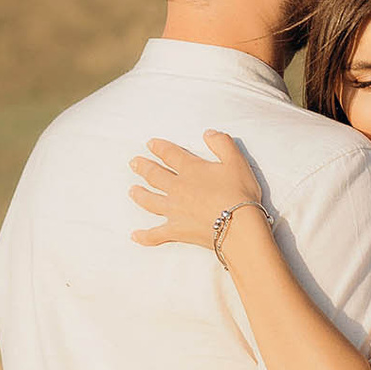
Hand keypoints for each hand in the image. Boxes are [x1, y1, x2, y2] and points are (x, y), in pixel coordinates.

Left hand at [129, 132, 263, 251]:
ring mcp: (174, 210)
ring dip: (139, 195)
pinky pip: (155, 235)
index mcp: (191, 170)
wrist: (238, 225)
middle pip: (155, 175)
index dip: (159, 148)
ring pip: (150, 201)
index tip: (150, 144)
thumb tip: (208, 133)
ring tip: (132, 191)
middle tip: (133, 162)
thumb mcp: (236, 161)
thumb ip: (222, 143)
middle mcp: (178, 188)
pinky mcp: (176, 231)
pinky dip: (144, 236)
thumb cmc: (239, 193)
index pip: (170, 154)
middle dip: (143, 167)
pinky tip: (134, 235)